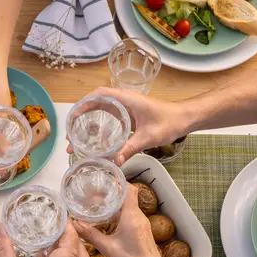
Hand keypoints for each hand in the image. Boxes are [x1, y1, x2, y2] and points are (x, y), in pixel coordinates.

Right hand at [66, 87, 189, 165]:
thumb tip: (115, 163)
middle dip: (81, 117)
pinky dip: (98, 126)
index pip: (100, 94)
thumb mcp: (148, 137)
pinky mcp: (129, 115)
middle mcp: (124, 101)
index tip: (73, 116)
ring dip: (88, 122)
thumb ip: (130, 148)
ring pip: (101, 111)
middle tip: (71, 134)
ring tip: (77, 139)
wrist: (184, 118)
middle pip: (96, 103)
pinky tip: (94, 140)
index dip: (84, 103)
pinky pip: (109, 117)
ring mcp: (126, 107)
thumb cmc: (169, 122)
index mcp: (127, 99)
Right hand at [73, 184, 168, 256]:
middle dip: (113, 191)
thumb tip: (75, 224)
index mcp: (132, 216)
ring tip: (98, 204)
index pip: (128, 189)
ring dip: (116, 203)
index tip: (105, 177)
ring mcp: (142, 224)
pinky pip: (130, 216)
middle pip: (128, 196)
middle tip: (95, 191)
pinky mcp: (141, 231)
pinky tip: (107, 220)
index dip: (118, 181)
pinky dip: (119, 214)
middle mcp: (139, 217)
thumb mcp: (107, 248)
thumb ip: (91, 235)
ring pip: (128, 207)